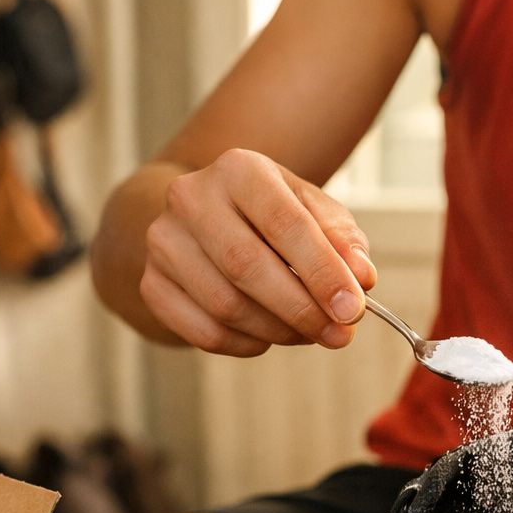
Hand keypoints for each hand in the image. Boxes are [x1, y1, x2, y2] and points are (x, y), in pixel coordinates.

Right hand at [141, 149, 376, 355]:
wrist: (205, 217)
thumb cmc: (269, 215)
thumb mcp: (312, 212)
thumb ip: (343, 241)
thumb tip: (360, 278)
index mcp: (239, 168)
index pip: (283, 223)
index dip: (322, 272)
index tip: (353, 309)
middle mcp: (192, 198)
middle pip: (247, 266)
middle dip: (301, 309)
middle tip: (338, 334)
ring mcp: (164, 242)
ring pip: (225, 305)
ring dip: (277, 330)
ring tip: (307, 332)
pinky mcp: (152, 284)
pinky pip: (204, 332)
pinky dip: (245, 344)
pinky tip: (267, 336)